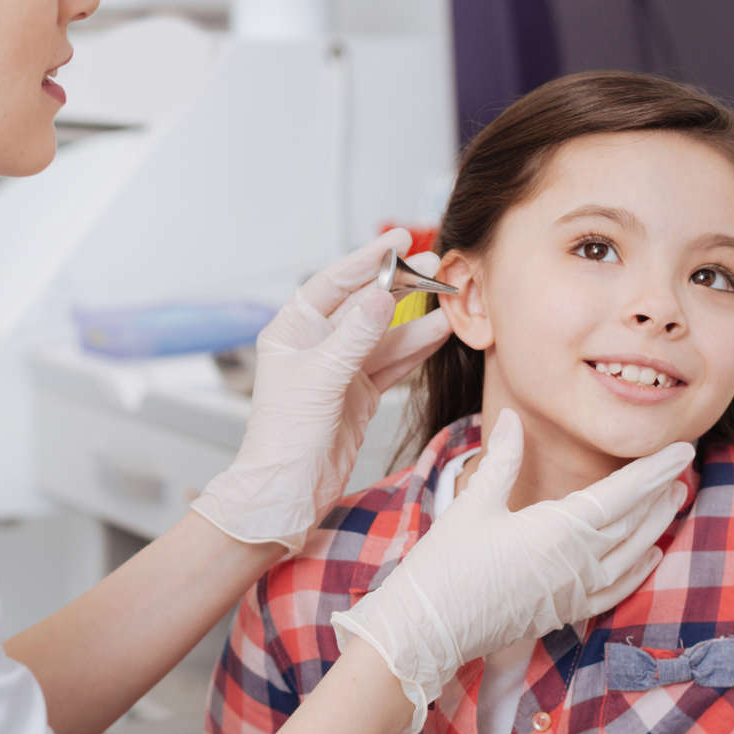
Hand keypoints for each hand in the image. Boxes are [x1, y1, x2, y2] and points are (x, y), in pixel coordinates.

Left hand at [190, 230, 451, 553]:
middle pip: (363, 305)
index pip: (333, 283)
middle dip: (399, 286)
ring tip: (449, 298)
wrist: (288, 492)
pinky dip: (416, 349)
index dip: (366, 261)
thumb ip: (356, 336)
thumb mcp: (321, 378)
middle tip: (434, 266)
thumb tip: (383, 296)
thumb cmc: (285, 436)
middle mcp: (315, 345)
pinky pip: (392, 363)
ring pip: (384, 335)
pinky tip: (440, 333)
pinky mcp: (359, 393)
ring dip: (416, 319)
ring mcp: (340, 369)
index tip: (398, 241)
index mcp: (291, 330)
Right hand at [331, 411, 694, 733]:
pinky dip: (639, 571)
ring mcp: (574, 591)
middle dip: (660, 494)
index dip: (655, 470)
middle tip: (681, 469)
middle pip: (634, 523)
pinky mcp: (563, 612)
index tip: (683, 450)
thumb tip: (514, 419)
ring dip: (656, 527)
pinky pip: (615, 590)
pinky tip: (652, 557)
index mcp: (558, 529)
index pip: (622, 493)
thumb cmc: (445, 566)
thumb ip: (503, 459)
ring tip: (674, 502)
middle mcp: (577, 563)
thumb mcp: (474, 503)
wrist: (427, 630)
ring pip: (632, 555)